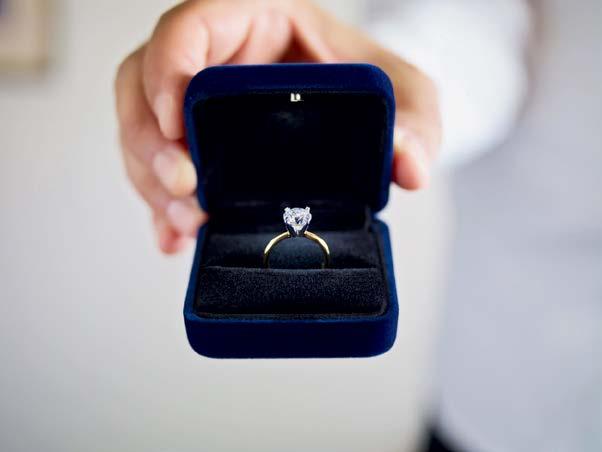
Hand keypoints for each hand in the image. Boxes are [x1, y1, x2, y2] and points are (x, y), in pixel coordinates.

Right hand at [115, 0, 440, 253]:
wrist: (360, 111)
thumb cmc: (374, 86)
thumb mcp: (405, 94)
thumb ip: (415, 123)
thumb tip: (407, 165)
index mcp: (259, 17)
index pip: (192, 24)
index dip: (169, 67)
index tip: (177, 125)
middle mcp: (218, 54)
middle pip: (145, 80)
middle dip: (150, 141)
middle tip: (185, 191)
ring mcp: (200, 98)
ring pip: (142, 126)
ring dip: (151, 180)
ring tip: (186, 223)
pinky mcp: (195, 139)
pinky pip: (156, 164)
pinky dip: (161, 204)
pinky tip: (176, 236)